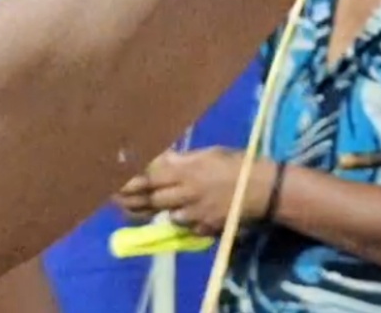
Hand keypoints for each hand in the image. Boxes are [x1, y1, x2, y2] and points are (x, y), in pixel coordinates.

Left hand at [113, 148, 274, 236]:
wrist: (267, 189)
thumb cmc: (241, 164)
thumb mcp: (211, 153)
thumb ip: (184, 159)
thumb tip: (162, 159)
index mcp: (187, 169)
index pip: (149, 175)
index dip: (130, 178)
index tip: (115, 178)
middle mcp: (185, 191)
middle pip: (150, 197)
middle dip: (130, 197)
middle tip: (113, 196)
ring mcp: (193, 211)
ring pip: (163, 213)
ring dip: (150, 210)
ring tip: (135, 207)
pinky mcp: (203, 227)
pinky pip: (183, 225)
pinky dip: (178, 220)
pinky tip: (178, 214)